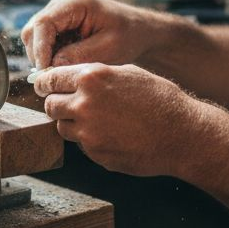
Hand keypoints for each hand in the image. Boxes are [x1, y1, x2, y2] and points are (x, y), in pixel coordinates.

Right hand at [21, 0, 154, 68]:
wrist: (139, 31)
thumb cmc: (128, 35)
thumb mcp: (108, 48)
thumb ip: (79, 55)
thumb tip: (51, 67)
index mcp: (75, 3)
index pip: (43, 23)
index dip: (39, 49)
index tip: (45, 72)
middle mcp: (61, 4)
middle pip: (33, 30)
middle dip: (39, 56)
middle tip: (54, 78)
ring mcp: (58, 13)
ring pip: (34, 38)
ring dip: (44, 57)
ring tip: (65, 71)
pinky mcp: (58, 25)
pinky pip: (43, 42)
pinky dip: (50, 56)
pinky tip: (68, 64)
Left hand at [33, 63, 198, 176]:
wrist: (181, 133)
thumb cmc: (159, 99)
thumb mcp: (127, 73)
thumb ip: (96, 75)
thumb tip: (72, 77)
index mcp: (91, 78)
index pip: (50, 78)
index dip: (46, 83)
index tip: (47, 86)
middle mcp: (84, 104)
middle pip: (50, 105)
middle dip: (58, 105)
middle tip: (72, 105)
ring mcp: (88, 132)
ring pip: (62, 127)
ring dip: (73, 124)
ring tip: (100, 120)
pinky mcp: (95, 154)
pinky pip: (82, 146)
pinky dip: (91, 141)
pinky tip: (113, 135)